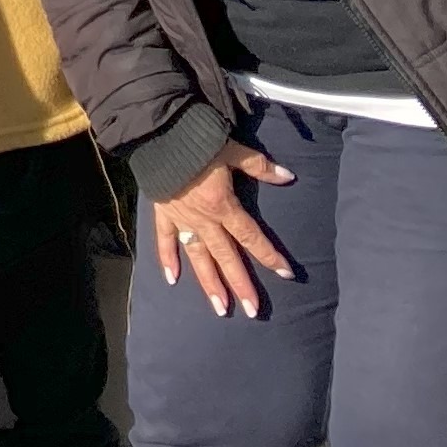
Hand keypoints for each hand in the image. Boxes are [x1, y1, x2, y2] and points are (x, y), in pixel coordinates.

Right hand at [150, 137, 297, 317]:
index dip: (269, 255)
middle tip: (252, 311)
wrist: (158, 135)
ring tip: (220, 308)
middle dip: (240, 284)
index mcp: (223, 206)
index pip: (251, 237)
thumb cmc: (198, 141)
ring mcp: (181, 219)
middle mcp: (204, 220)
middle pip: (226, 257)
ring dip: (209, 283)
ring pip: (198, 257)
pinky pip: (164, 240)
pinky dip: (167, 259)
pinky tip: (172, 280)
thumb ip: (260, 167)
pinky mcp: (162, 213)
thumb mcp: (233, 151)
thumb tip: (288, 177)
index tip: (286, 274)